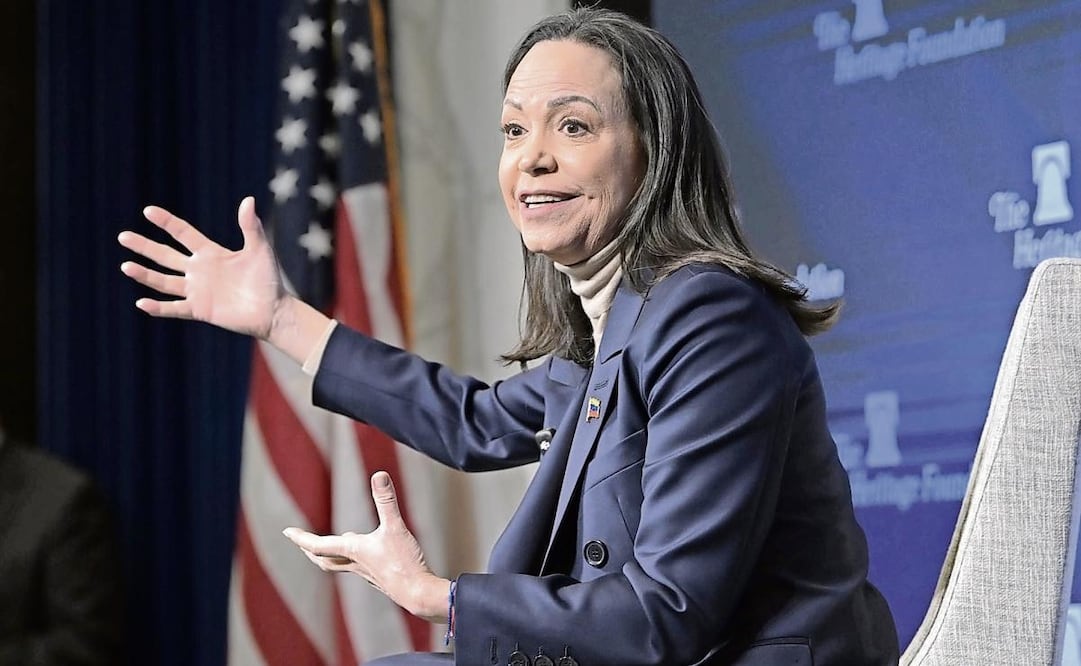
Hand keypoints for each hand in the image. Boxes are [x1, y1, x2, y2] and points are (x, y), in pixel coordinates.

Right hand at [118, 197, 284, 338]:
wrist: (274, 311)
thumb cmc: (268, 279)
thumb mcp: (259, 249)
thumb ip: (250, 227)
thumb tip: (248, 199)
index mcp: (211, 253)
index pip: (183, 234)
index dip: (167, 223)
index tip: (148, 211)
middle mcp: (199, 270)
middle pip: (165, 256)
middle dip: (145, 247)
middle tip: (123, 237)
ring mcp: (197, 291)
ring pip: (164, 281)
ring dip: (145, 274)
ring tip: (125, 266)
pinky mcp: (200, 310)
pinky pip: (174, 308)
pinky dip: (158, 307)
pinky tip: (141, 303)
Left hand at [283, 471, 451, 623]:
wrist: (418, 594)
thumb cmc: (404, 563)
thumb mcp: (396, 527)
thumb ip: (387, 501)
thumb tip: (379, 475)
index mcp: (354, 551)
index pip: (319, 545)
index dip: (301, 538)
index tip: (286, 532)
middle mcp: (356, 563)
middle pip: (325, 559)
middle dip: (311, 550)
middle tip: (300, 543)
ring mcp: (367, 573)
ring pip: (342, 563)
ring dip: (332, 553)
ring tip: (331, 545)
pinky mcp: (381, 577)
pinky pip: (359, 567)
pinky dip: (353, 558)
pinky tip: (364, 554)